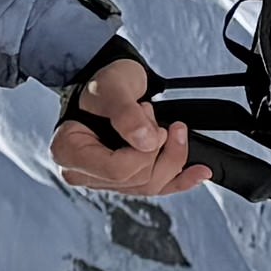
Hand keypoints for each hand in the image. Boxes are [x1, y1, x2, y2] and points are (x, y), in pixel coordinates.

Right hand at [50, 48, 197, 197]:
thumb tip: (147, 142)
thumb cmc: (101, 83)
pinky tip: (200, 173)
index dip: (144, 150)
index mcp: (69, 151)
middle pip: (137, 181)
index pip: (117, 169)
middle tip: (155, 116)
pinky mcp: (126, 178)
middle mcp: (84, 172)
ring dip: (172, 159)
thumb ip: (126, 114)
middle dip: (159, 149)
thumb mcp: (111, 87)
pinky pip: (157, 188)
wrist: (109, 83)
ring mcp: (105, 178)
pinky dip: (182, 180)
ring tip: (174, 130)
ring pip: (150, 186)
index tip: (149, 117)